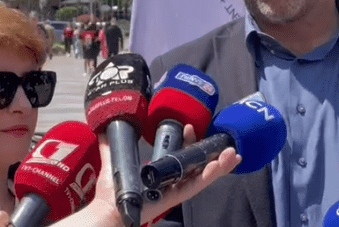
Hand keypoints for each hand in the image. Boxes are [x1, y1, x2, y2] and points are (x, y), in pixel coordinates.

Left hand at [50, 124, 240, 226]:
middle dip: (213, 153)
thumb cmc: (111, 194)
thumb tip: (104, 130)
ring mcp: (176, 189)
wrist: (109, 210)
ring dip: (220, 165)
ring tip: (233, 155)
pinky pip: (196, 186)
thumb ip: (111, 148)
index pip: (182, 155)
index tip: (189, 127)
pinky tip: (218, 166)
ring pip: (203, 176)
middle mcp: (172, 181)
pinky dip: (209, 176)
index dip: (189, 141)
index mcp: (162, 173)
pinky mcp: (176, 197)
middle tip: (226, 143)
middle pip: (198, 165)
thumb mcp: (114, 164)